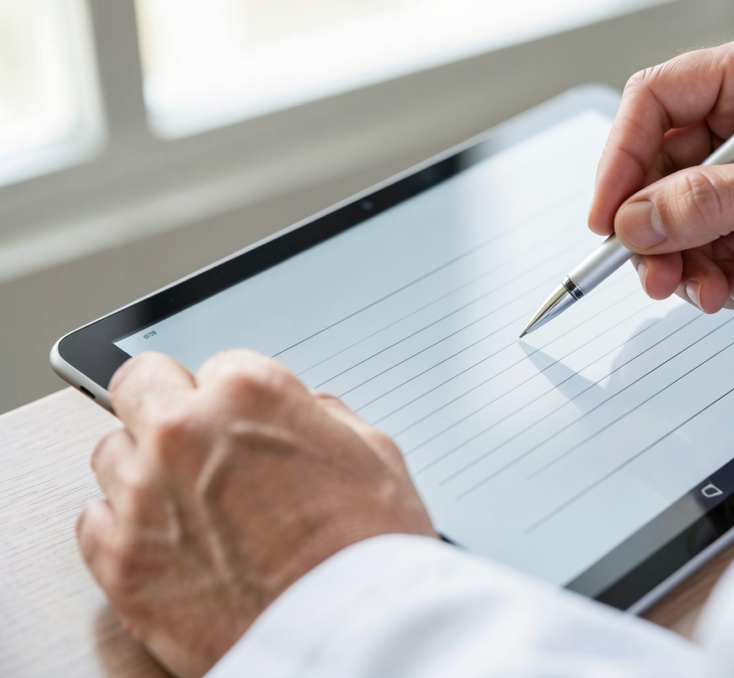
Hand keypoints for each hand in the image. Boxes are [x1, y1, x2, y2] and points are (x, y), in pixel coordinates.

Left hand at [77, 350, 434, 677]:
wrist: (351, 635)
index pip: (218, 364)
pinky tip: (167, 541)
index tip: (241, 423)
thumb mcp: (375, 454)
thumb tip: (304, 411)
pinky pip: (93, 519)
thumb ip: (323, 416)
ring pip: (110, 451)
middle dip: (168, 404)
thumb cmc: (370, 549)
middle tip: (194, 439)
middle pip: (140, 383)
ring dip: (144, 467)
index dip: (237, 399)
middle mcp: (184, 433)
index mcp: (249, 395)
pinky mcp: (119, 560)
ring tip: (188, 502)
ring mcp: (143, 496)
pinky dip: (123, 527)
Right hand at [589, 30, 733, 311]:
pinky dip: (718, 281)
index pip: (655, 104)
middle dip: (653, 231)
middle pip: (656, 176)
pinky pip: (706, 256)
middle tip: (654, 272)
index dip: (621, 157)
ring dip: (684, 266)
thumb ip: (713, 199)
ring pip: (674, 225)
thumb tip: (637, 220)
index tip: (607, 215)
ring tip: (711, 291)